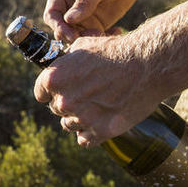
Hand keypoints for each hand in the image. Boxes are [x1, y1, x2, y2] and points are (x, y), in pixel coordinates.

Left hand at [33, 34, 165, 146]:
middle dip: (68, 102)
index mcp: (54, 79)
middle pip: (56, 108)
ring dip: (79, 118)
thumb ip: (66, 60)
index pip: (41, 93)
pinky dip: (90, 133)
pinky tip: (100, 122)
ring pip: (70, 125)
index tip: (62, 90)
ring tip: (96, 107)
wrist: (146, 64)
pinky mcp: (100, 131)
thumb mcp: (83, 46)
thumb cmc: (115, 51)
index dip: (51, 91)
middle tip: (86, 94)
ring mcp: (82, 118)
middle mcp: (64, 100)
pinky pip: (85, 140)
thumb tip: (61, 65)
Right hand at [43, 0, 142, 42]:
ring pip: (76, 36)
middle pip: (61, 28)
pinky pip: (92, 37)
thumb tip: (68, 19)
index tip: (71, 35)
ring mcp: (81, 17)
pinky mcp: (94, 24)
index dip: (58, 26)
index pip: (51, 13)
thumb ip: (84, 2)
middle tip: (90, 38)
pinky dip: (102, 39)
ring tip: (105, 34)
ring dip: (88, 39)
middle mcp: (68, 6)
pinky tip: (116, 31)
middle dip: (72, 36)